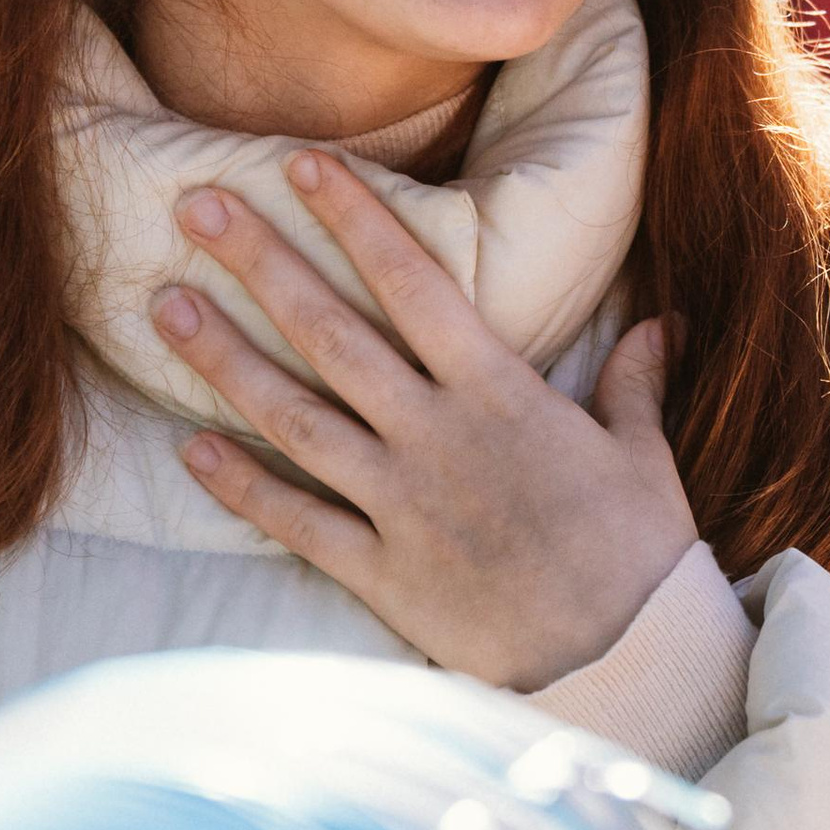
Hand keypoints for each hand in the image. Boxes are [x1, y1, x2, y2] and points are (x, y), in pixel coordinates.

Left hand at [149, 151, 696, 689]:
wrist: (623, 666)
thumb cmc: (639, 559)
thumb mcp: (645, 459)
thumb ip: (637, 384)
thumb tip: (664, 322)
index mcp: (501, 394)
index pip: (414, 283)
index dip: (355, 219)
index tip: (301, 162)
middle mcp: (437, 438)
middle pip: (331, 333)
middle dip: (261, 262)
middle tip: (195, 204)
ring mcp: (401, 506)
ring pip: (294, 418)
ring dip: (224, 359)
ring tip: (164, 303)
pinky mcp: (381, 575)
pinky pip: (297, 522)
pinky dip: (240, 487)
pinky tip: (187, 447)